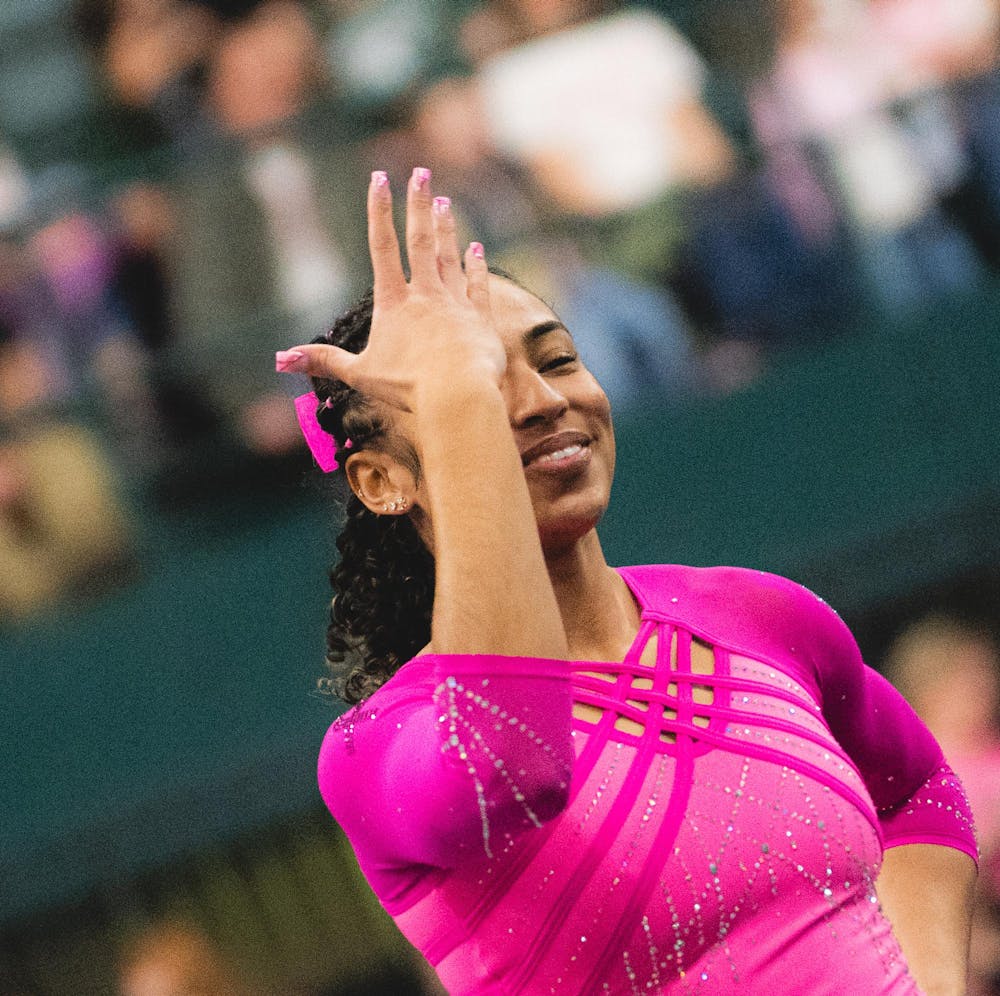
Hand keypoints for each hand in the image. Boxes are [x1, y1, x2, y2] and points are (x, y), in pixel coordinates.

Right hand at [276, 168, 504, 411]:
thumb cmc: (407, 387)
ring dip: (446, 229)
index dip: (379, 211)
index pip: (383, 248)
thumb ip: (323, 361)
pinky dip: (476, 266)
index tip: (379, 178)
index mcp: (394, 304)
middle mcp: (426, 295)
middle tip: (421, 172)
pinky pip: (478, 285)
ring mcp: (456, 304)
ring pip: (449, 258)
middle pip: (421, 241)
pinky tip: (477, 249)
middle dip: (418, 204)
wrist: (458, 394)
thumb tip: (279, 360)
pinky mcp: (481, 319)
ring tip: (444, 202)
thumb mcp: (360, 374)